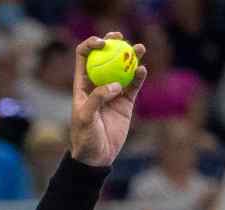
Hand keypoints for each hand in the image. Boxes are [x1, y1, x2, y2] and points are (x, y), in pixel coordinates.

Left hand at [70, 33, 146, 167]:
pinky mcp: (126, 102)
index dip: (91, 45)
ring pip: (122, 68)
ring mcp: (113, 92)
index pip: (84, 57)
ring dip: (130, 56)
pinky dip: (139, 76)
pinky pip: (134, 85)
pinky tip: (142, 70)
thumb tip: (115, 85)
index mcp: (82, 85)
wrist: (97, 156)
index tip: (102, 43)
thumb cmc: (84, 137)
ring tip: (139, 48)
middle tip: (120, 37)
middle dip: (112, 43)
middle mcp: (98, 85)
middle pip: (105, 57)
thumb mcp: (85, 118)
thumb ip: (98, 99)